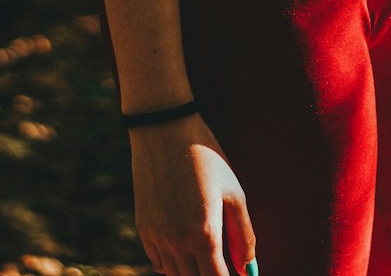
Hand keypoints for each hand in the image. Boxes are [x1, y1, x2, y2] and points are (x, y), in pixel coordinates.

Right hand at [130, 113, 256, 275]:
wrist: (164, 129)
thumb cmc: (206, 157)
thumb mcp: (233, 192)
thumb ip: (243, 235)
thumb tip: (246, 270)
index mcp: (205, 233)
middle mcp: (178, 241)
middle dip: (210, 275)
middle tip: (220, 263)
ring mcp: (157, 236)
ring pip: (175, 275)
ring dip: (191, 271)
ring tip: (205, 256)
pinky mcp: (144, 228)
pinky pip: (158, 262)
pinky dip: (172, 265)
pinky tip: (184, 250)